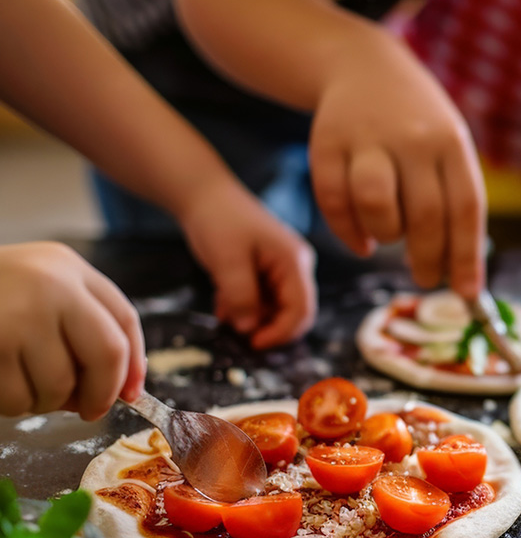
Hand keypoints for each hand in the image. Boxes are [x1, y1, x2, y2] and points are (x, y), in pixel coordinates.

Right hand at [0, 242, 144, 419]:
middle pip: (104, 357)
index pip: (123, 325)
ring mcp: (14, 316)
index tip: (129, 394)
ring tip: (26, 385)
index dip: (131, 369)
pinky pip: (15, 397)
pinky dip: (12, 403)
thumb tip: (126, 387)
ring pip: (57, 385)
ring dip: (46, 401)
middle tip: (88, 409)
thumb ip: (90, 324)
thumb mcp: (47, 285)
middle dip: (100, 394)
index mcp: (68, 269)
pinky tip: (1, 382)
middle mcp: (48, 286)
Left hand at [178, 178, 316, 348]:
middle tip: (236, 329)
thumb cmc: (218, 220)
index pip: (301, 310)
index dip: (280, 333)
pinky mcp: (268, 270)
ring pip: (276, 308)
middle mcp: (296, 267)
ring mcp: (283, 269)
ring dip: (251, 317)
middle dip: (266, 326)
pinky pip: (263, 299)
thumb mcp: (227, 261)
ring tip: (224, 310)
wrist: (203, 194)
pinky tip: (224, 303)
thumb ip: (241, 296)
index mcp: (294, 262)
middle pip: (293, 312)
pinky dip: (245, 307)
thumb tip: (249, 329)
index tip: (253, 343)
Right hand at [308, 39, 484, 298]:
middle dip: (427, 259)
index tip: (468, 294)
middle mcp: (411, 137)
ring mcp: (366, 137)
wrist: (365, 67)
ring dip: (385, 235)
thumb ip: (455, 202)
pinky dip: (347, 231)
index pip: (466, 208)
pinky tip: (362, 241)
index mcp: (451, 142)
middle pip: (423, 215)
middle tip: (426, 278)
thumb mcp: (449, 148)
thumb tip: (463, 277)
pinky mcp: (325, 142)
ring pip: (375, 205)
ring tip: (390, 238)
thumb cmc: (418, 127)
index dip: (467, 257)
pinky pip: (332, 200)